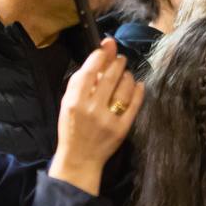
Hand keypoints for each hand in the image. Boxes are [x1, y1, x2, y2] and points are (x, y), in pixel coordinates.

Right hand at [48, 38, 142, 195]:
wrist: (79, 159)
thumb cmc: (72, 128)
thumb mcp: (67, 104)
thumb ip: (81, 82)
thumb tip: (99, 58)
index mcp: (74, 101)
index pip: (90, 71)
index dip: (101, 55)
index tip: (107, 46)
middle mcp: (91, 109)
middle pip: (110, 77)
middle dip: (117, 62)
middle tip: (120, 59)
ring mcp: (108, 119)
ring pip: (124, 88)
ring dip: (127, 75)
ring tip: (126, 73)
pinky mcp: (122, 129)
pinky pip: (134, 104)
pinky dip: (138, 91)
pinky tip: (138, 85)